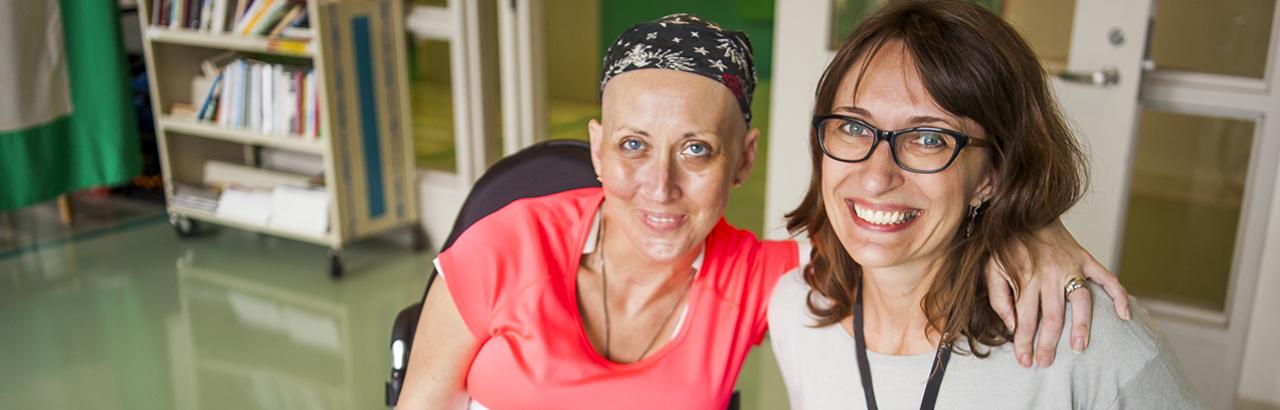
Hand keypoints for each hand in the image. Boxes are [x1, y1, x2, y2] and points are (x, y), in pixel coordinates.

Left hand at [983, 219, 1130, 367]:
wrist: (1024, 212)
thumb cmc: (1005, 246)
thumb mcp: (990, 269)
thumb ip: (999, 298)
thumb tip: (1012, 326)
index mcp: (1025, 278)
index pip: (1025, 320)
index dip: (1024, 343)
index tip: (1025, 362)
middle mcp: (1050, 273)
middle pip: (1052, 317)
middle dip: (1049, 344)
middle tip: (1047, 363)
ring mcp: (1071, 266)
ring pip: (1081, 301)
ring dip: (1082, 326)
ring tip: (1079, 348)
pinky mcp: (1086, 259)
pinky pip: (1107, 278)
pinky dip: (1119, 296)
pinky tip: (1125, 315)